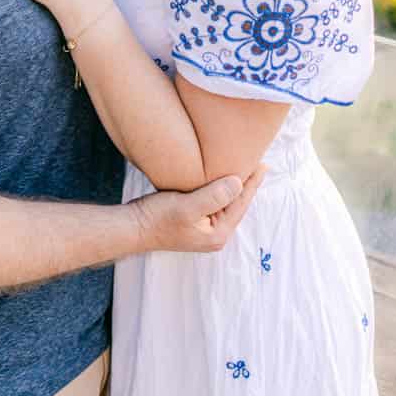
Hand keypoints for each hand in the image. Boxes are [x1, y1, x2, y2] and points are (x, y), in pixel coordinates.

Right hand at [129, 168, 264, 254]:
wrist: (133, 227)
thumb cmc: (157, 218)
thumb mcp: (187, 207)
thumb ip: (214, 196)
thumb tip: (238, 182)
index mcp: (218, 233)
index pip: (241, 203)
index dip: (252, 182)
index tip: (263, 164)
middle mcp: (215, 233)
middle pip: (236, 204)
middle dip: (245, 184)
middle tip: (257, 162)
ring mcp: (204, 228)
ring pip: (225, 202)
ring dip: (232, 185)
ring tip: (243, 167)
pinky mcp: (195, 220)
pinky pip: (214, 201)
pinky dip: (219, 188)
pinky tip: (220, 176)